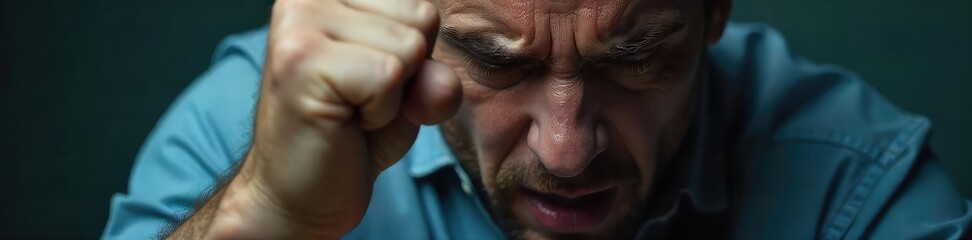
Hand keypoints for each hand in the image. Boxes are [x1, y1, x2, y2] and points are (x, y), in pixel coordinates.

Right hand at [215, 0, 459, 236]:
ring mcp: (299, 22)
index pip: (422, 7)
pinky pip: (389, 75)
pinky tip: (345, 122)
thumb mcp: (410, 94)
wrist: (299, 197)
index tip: (369, 86)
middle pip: (421, 18)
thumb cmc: (352, 138)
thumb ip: (435, 74)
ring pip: (409, 45)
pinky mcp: (301, 58)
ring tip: (350, 111)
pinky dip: (382, 113)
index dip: (415, 60)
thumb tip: (441, 84)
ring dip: (393, 96)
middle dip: (407, 74)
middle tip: (358, 103)